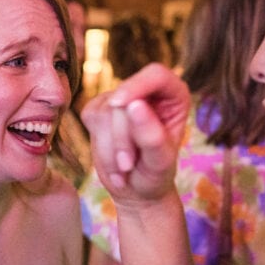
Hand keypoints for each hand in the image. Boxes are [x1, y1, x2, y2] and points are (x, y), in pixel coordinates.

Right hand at [81, 63, 188, 204]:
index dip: (136, 86)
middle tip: (128, 165)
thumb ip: (151, 135)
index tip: (119, 104)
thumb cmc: (155, 175)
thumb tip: (134, 105)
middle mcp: (147, 92)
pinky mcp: (99, 109)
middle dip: (122, 138)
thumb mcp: (159, 161)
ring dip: (111, 148)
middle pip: (123, 100)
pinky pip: (90, 117)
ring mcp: (121, 99)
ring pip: (104, 111)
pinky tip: (113, 163)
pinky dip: (101, 147)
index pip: (155, 74)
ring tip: (124, 168)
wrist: (137, 190)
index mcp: (173, 95)